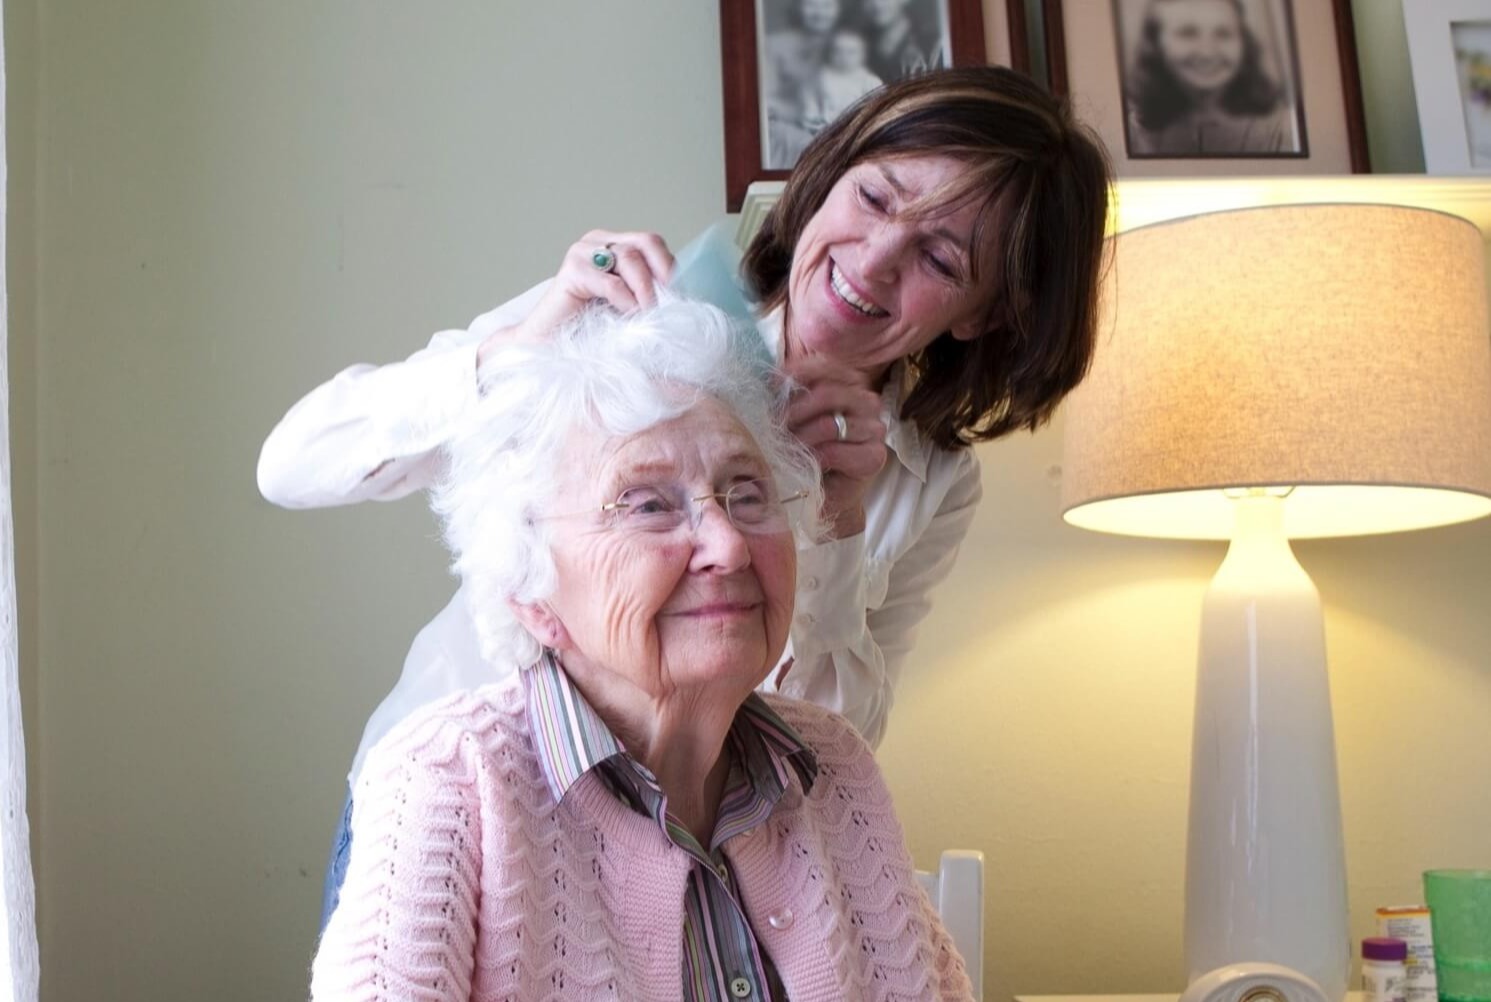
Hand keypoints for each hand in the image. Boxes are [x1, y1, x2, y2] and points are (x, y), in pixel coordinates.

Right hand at [478, 230, 674, 363]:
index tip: (682, 299)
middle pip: (646, 241)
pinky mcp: (571, 270)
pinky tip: (628, 317)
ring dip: (646, 291)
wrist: (549, 347)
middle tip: (670, 305)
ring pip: (631, 258)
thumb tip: (685, 296)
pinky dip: (626, 301)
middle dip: (664, 273)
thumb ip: (651, 293)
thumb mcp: (630, 306)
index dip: (671, 269)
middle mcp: (598, 242)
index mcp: (614, 245)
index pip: (654, 244)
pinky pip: (611, 282)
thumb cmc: (590, 330)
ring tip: (649, 316)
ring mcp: (582, 252)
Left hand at [783, 356, 887, 538]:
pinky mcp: (874, 457)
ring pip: (829, 424)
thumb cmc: (804, 450)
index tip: (769, 389)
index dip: (792, 376)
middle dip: (791, 411)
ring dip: (799, 438)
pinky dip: (812, 458)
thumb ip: (787, 394)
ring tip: (781, 448)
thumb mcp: (793, 416)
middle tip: (770, 428)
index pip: (822, 368)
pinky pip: (835, 452)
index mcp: (849, 382)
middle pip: (826, 393)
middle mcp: (867, 400)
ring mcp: (874, 428)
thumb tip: (764, 379)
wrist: (819, 494)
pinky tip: (801, 463)